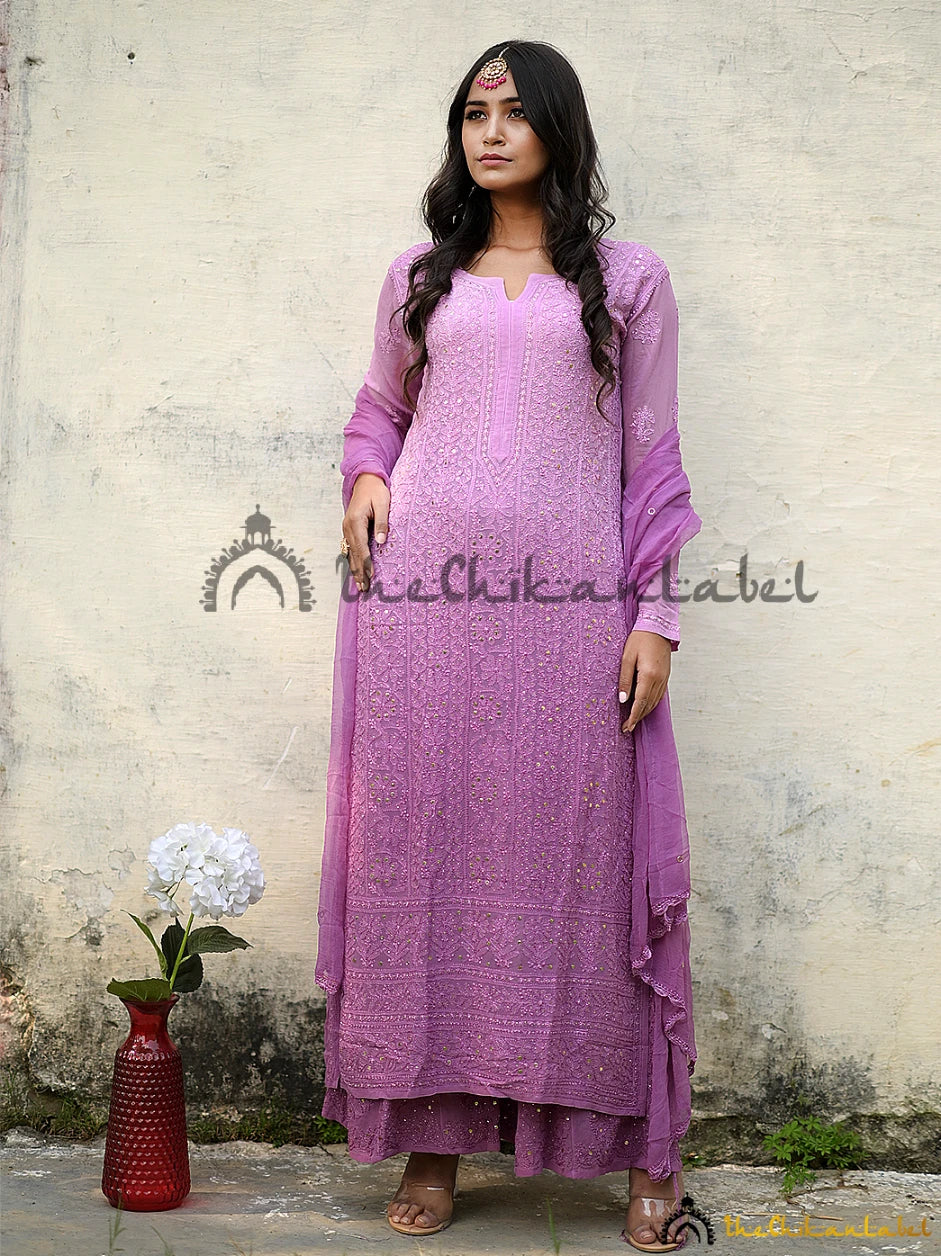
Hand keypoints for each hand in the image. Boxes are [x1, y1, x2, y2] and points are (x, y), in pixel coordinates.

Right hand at [343, 473, 389, 592]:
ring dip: (355, 570)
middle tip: (364, 589)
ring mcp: (346, 529)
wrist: (365, 480)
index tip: (371, 576)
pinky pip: (350, 549)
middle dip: (359, 572)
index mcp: (355, 521)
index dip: (366, 563)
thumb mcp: (383, 503)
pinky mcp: (349, 529)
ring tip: (360, 586)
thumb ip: (382, 523)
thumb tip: (381, 541)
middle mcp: (347, 527)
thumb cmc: (376, 491)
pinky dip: (353, 561)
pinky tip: (356, 571)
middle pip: (353, 554)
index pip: (361, 547)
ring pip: (350, 554)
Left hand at [618, 630, 671, 732]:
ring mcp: (664, 678)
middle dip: (638, 718)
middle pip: (648, 705)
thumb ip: (625, 680)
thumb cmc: (640, 639)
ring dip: (645, 712)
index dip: (633, 716)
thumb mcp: (627, 658)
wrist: (657, 627)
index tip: (627, 727)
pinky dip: (651, 703)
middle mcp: (659, 679)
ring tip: (634, 720)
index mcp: (648, 675)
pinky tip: (645, 706)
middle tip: (627, 727)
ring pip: (655, 701)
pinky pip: (659, 695)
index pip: (640, 702)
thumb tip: (622, 699)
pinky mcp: (666, 676)